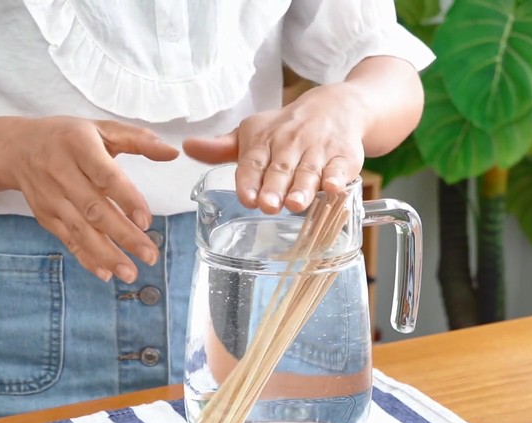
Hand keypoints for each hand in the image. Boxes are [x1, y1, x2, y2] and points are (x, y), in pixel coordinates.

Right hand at [1, 116, 178, 282]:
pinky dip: (86, 258)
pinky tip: (105, 272)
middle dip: (123, 235)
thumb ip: (138, 140)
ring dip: (106, 254)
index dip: (126, 199)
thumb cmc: (68, 137)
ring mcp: (51, 197)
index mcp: (79, 146)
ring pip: (80, 230)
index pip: (105, 176)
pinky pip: (67, 239)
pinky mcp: (45, 215)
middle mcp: (61, 173)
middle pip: (94, 209)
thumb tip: (172, 153)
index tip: (146, 220)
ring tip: (130, 272)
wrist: (17, 148)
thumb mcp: (102, 128)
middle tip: (149, 255)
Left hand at [182, 84, 367, 213]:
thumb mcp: (254, 134)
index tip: (246, 197)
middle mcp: (290, 143)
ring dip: (303, 187)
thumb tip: (187, 147)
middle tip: (268, 205)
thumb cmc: (287, 129)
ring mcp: (319, 150)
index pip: (253, 161)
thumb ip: (222, 149)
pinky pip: (341, 168)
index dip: (249, 180)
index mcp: (264, 140)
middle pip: (281, 169)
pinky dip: (337, 178)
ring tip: (296, 203)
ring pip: (309, 171)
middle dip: (274, 188)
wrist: (335, 106)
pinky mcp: (345, 156)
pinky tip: (333, 187)